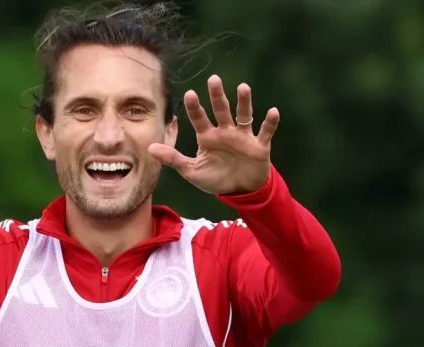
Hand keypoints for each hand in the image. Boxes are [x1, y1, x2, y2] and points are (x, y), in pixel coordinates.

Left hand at [148, 75, 278, 194]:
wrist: (240, 190)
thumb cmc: (215, 178)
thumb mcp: (191, 171)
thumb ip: (173, 159)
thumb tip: (150, 148)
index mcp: (208, 137)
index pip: (199, 119)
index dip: (195, 108)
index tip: (190, 94)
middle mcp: (225, 132)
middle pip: (221, 110)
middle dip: (217, 96)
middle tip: (213, 79)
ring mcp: (243, 137)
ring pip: (243, 116)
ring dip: (244, 102)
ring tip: (243, 87)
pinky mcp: (259, 146)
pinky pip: (265, 132)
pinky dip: (270, 123)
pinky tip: (272, 111)